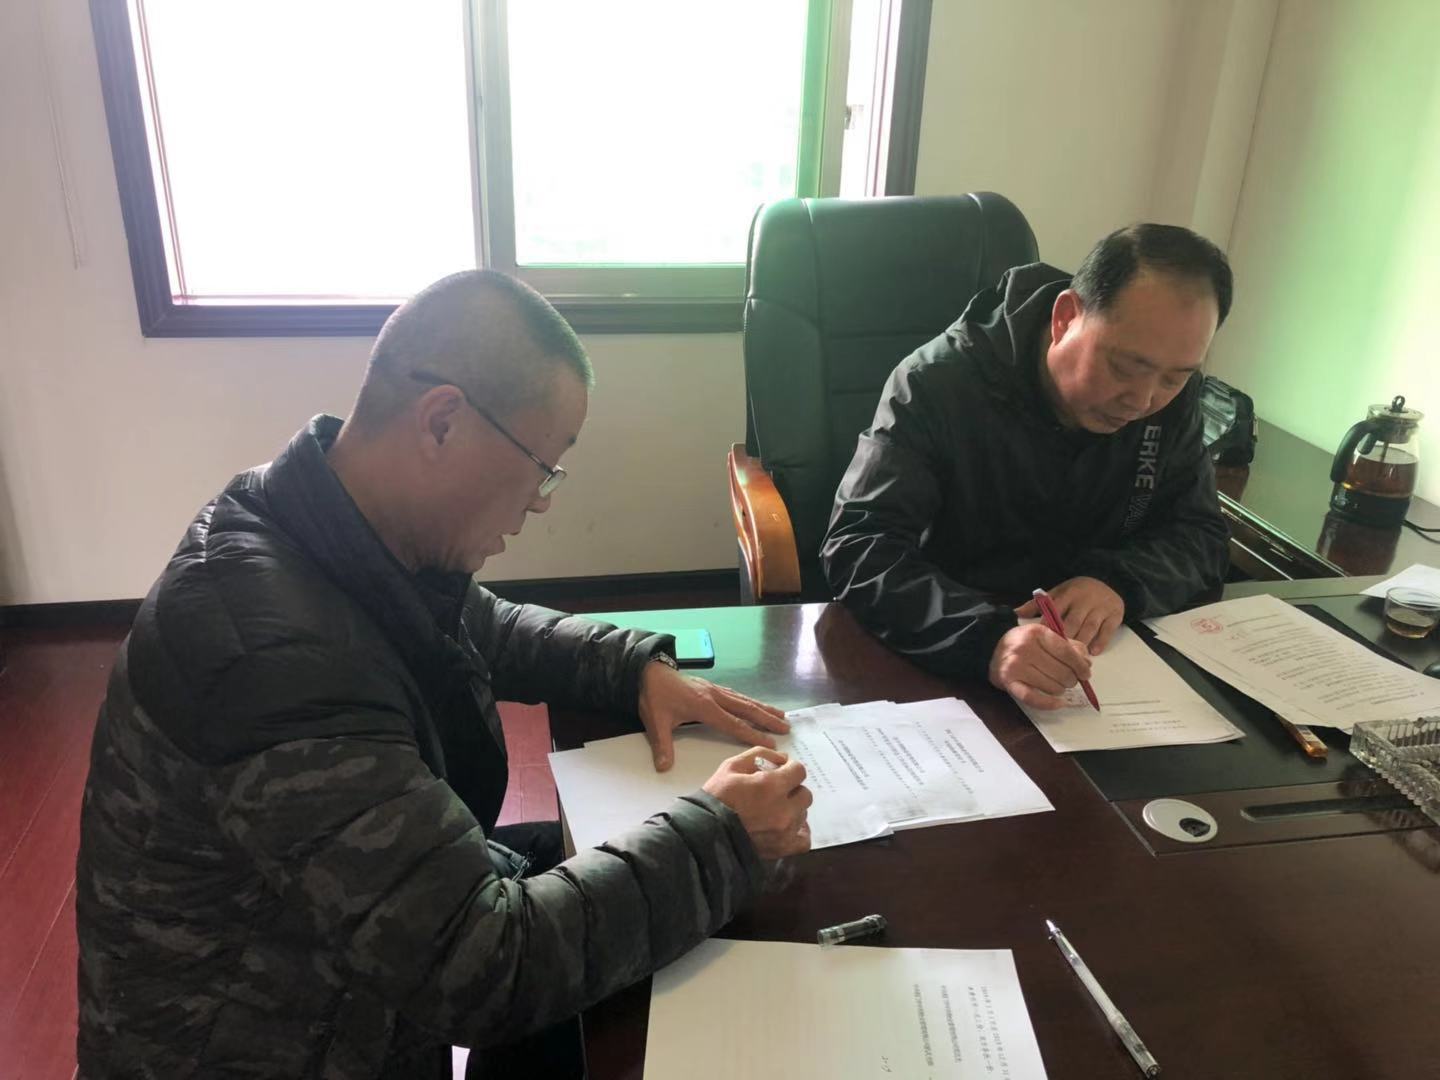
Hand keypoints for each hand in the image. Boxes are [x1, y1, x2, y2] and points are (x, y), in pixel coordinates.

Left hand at [637, 661, 789, 770]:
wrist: (648, 671)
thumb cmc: (654, 696)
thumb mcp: (655, 722)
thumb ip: (662, 745)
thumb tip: (664, 768)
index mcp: (704, 707)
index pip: (733, 724)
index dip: (752, 734)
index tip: (770, 743)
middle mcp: (715, 696)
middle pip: (746, 709)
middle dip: (767, 719)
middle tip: (786, 728)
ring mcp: (715, 690)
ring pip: (744, 700)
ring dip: (764, 708)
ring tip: (782, 715)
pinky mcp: (712, 687)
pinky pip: (737, 695)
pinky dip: (751, 701)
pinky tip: (757, 704)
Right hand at [703, 748, 811, 858]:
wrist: (703, 833)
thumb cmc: (716, 798)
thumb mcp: (731, 766)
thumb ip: (760, 755)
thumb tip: (783, 758)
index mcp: (771, 786)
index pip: (799, 771)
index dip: (790, 769)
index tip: (780, 772)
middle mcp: (783, 809)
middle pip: (804, 794)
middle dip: (792, 789)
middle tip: (775, 792)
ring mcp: (784, 832)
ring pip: (802, 815)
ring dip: (792, 810)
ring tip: (774, 810)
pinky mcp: (781, 849)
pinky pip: (803, 841)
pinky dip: (799, 833)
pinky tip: (788, 827)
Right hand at [987, 622, 1092, 709]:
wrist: (990, 648)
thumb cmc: (1022, 643)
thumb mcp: (1045, 635)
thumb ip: (1069, 646)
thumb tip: (1086, 663)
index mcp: (1037, 633)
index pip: (1067, 652)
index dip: (1080, 665)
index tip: (1086, 673)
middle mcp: (1025, 649)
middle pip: (1062, 673)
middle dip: (1071, 679)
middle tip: (1068, 678)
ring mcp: (1016, 666)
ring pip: (1053, 687)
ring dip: (1059, 689)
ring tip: (1054, 683)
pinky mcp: (1010, 683)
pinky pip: (1034, 698)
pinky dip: (1049, 704)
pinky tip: (1059, 704)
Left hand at [1014, 576, 1124, 654]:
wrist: (1108, 581)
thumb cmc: (1076, 592)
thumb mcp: (1057, 593)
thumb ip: (1037, 604)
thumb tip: (1016, 613)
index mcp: (1067, 594)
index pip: (1055, 611)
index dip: (1047, 627)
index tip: (1039, 643)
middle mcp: (1084, 600)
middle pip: (1072, 622)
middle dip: (1064, 640)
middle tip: (1055, 657)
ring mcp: (1100, 608)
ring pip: (1089, 628)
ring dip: (1080, 643)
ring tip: (1072, 659)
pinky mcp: (1115, 615)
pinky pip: (1107, 631)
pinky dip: (1100, 642)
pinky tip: (1092, 653)